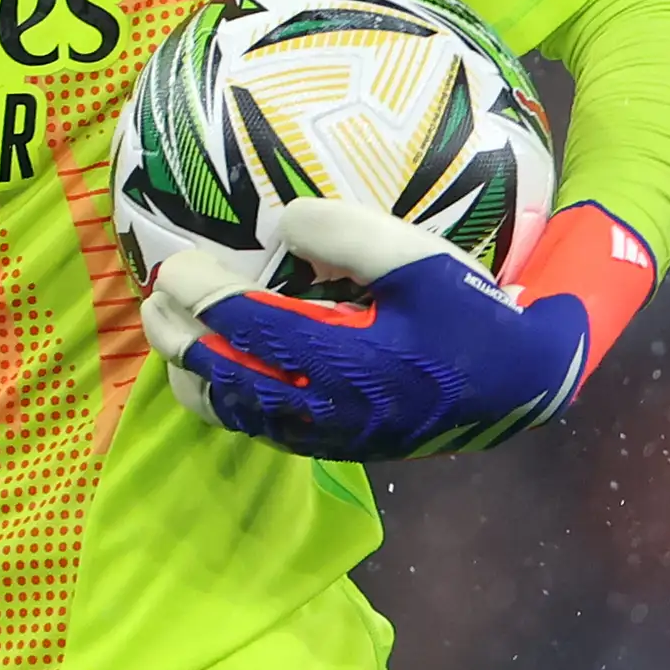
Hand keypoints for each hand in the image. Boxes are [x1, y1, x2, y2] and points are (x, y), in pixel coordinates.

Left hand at [142, 197, 655, 461]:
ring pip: (238, 412)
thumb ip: (348, 235)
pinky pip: (265, 428)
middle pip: (224, 375)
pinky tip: (222, 379)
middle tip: (150, 303)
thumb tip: (283, 225)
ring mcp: (328, 433)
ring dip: (196, 377)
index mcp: (340, 360)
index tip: (170, 267)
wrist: (519, 387)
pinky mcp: (340, 445)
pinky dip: (230, 404)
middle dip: (178, 339)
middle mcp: (324, 406)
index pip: (245, 325)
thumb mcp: (419, 259)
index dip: (199, 295)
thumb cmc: (470, 315)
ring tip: (170, 344)